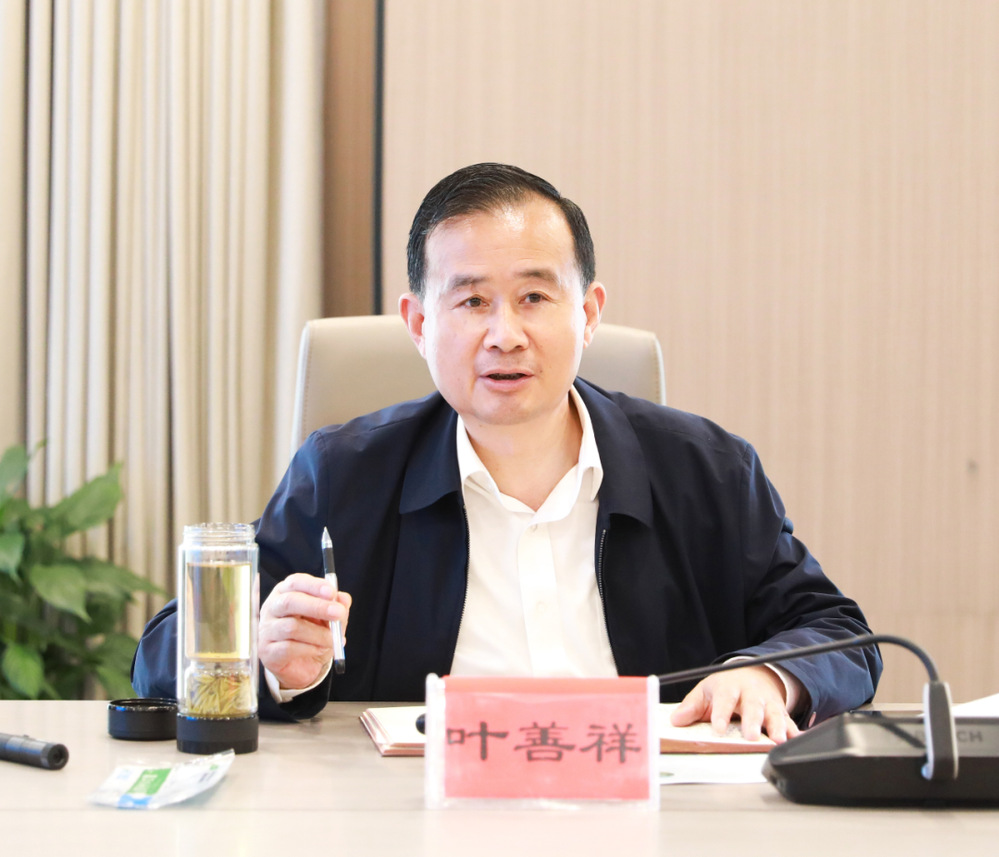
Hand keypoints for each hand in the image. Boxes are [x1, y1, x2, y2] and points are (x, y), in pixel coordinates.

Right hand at [258, 573, 351, 690]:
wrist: (301, 665)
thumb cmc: (313, 635)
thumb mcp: (328, 619)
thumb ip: (336, 607)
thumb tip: (343, 599)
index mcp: (285, 593)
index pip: (295, 582)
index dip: (314, 586)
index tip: (332, 593)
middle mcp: (272, 608)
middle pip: (290, 601)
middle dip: (317, 606)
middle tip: (338, 613)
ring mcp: (267, 630)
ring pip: (292, 627)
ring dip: (318, 634)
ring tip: (333, 640)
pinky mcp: (267, 651)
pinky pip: (289, 648)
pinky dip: (310, 649)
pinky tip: (320, 650)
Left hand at [669, 665, 800, 743]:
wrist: (754, 674)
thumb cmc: (726, 687)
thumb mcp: (706, 691)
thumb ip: (692, 706)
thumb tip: (675, 720)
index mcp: (730, 687)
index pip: (724, 699)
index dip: (721, 714)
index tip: (717, 728)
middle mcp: (751, 694)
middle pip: (752, 706)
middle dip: (752, 721)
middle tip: (750, 737)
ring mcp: (768, 703)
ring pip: (774, 714)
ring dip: (778, 727)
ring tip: (779, 740)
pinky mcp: (781, 713)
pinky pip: (790, 722)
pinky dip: (795, 731)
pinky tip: (798, 740)